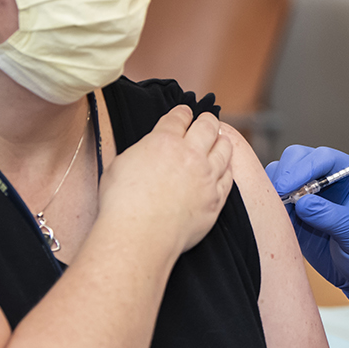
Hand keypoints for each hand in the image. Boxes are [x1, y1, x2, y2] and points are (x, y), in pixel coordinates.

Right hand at [99, 108, 233, 253]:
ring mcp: (206, 176)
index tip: (185, 112)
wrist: (140, 235)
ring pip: (224, 149)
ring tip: (220, 139)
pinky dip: (227, 168)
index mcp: (163, 141)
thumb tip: (148, 152)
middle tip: (207, 120)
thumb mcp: (120, 164)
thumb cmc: (122, 204)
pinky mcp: (215, 198)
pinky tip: (225, 167)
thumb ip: (140, 152)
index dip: (183, 112)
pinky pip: (228, 177)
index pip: (179, 117)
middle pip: (207, 126)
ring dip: (222, 141)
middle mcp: (190, 154)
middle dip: (207, 120)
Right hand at [266, 146, 348, 311]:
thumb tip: (302, 203)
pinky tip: (275, 217)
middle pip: (298, 158)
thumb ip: (330, 216)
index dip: (303, 168)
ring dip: (274, 187)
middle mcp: (331, 176)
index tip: (288, 187)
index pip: (324, 158)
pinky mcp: (295, 209)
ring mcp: (311, 191)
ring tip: (279, 209)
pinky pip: (273, 196)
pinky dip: (269, 203)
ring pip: (282, 174)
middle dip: (286, 174)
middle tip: (280, 197)